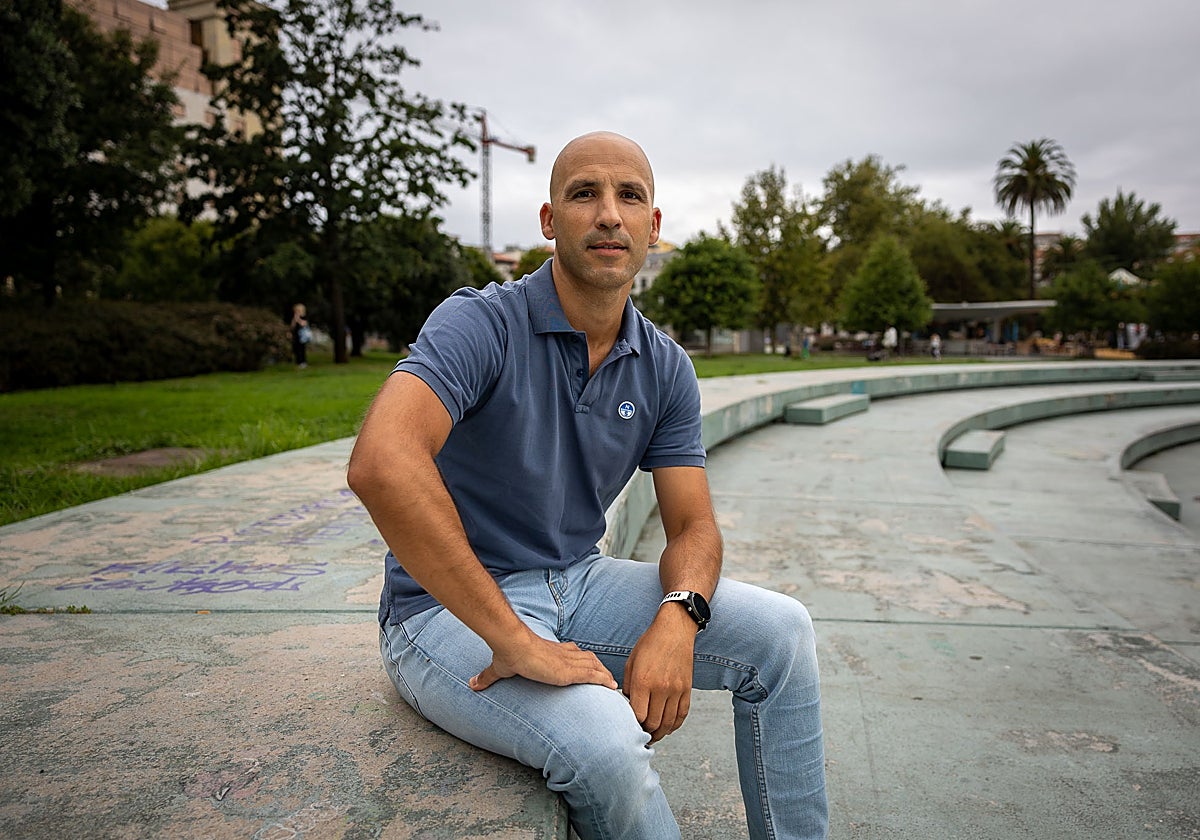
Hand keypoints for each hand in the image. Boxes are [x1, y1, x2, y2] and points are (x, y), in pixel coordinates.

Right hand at [470, 631, 617, 691]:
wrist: (513, 645)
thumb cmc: (508, 653)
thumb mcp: (499, 668)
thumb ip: (487, 677)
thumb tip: (470, 684)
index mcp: (551, 651)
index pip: (571, 652)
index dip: (580, 658)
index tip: (587, 664)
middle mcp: (563, 654)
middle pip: (586, 657)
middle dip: (597, 667)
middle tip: (607, 678)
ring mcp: (568, 661)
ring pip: (593, 665)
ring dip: (604, 674)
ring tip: (613, 684)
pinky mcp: (569, 671)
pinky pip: (593, 675)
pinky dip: (604, 680)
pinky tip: (613, 686)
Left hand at [623, 606, 696, 742]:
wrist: (674, 630)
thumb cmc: (649, 644)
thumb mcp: (631, 663)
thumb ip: (628, 686)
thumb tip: (629, 706)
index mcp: (643, 681)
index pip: (638, 715)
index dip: (632, 724)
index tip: (629, 725)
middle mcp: (661, 687)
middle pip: (653, 722)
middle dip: (645, 731)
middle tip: (640, 733)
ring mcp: (676, 689)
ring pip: (668, 723)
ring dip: (660, 733)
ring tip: (653, 735)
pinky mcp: (687, 689)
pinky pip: (682, 715)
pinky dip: (674, 725)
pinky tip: (667, 728)